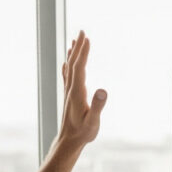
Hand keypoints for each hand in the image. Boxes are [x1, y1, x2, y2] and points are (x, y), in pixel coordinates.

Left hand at [35, 30, 106, 171]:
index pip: (80, 66)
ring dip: (73, 53)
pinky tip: (68, 62)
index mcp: (77, 92)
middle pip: (74, 63)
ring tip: (75, 40)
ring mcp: (69, 91)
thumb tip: (103, 90)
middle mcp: (71, 88)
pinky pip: (69, 75)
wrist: (69, 140)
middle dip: (79, 47)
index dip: (83, 52)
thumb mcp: (93, 121)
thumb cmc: (83, 133)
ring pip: (70, 67)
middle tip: (82, 31)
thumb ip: (98, 106)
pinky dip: (70, 64)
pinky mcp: (70, 95)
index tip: (87, 38)